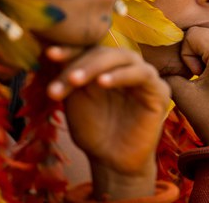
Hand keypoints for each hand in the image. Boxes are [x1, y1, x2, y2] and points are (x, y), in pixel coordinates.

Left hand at [45, 46, 169, 193]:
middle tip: (64, 79)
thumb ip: (69, 76)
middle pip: (103, 51)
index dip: (70, 49)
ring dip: (96, 66)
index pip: (88, 48)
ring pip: (122, 57)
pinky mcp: (159, 89)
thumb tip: (50, 50)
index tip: (49, 53)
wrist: (111, 161)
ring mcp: (143, 74)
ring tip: (75, 80)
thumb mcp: (74, 100)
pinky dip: (121, 75)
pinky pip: (142, 74)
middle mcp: (125, 65)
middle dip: (80, 64)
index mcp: (105, 63)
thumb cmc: (92, 129)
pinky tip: (103, 82)